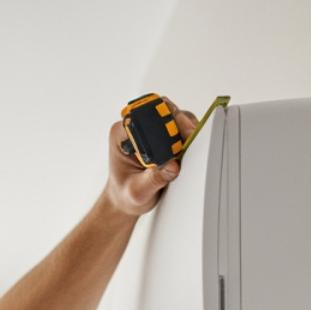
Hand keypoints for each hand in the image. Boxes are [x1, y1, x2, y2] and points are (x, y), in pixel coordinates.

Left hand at [102, 97, 198, 217]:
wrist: (127, 199)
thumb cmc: (125, 194)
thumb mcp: (137, 191)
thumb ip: (153, 179)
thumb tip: (172, 166)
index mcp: (121, 134)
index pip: (143, 116)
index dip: (162, 123)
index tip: (176, 138)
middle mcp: (136, 127)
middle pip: (162, 110)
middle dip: (178, 124)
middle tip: (188, 140)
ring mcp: (151, 128)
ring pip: (174, 115)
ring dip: (185, 129)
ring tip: (189, 146)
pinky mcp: (164, 133)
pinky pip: (180, 126)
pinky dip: (188, 135)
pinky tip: (188, 148)